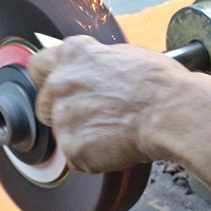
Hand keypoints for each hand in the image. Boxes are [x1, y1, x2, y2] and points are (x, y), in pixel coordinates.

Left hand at [30, 35, 189, 172]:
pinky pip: (76, 156)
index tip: (59, 87)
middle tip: (96, 115)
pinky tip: (116, 144)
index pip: (38, 65)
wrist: (171, 111)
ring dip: (82, 135)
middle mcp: (61, 82)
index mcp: (73, 54)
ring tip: (114, 130)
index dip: (49, 79)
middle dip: (64, 112)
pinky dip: (93, 156)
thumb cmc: (159, 83)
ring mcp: (64, 116)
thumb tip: (91, 71)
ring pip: (62, 132)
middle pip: (44, 104)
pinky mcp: (72, 147)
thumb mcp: (124, 54)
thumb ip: (95, 63)